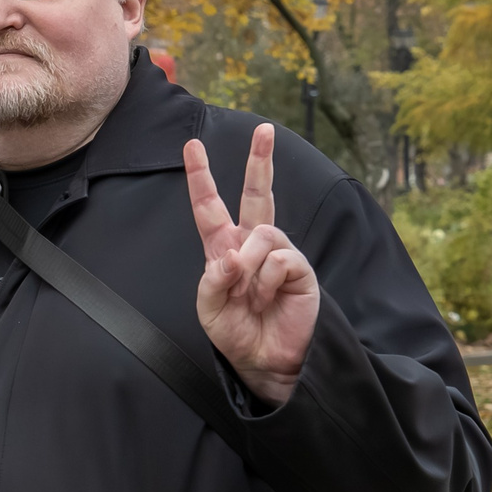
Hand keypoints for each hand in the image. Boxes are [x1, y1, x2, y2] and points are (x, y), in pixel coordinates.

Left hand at [185, 124, 318, 407]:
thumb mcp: (209, 307)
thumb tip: (232, 256)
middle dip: (261, 161)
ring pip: (262, 234)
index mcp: (224, 249)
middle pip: (258, 195)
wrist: (265, 361)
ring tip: (251, 297)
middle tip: (264, 130)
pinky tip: (268, 299)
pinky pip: (279, 258)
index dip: (201, 178)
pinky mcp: (300, 268)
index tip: (192, 146)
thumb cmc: (236, 332)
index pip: (210, 207)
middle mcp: (253, 244)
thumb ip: (213, 280)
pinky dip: (266, 280)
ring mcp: (279, 254)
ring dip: (249, 268)